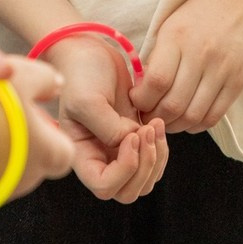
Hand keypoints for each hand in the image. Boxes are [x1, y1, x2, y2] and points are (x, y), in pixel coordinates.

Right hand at [0, 49, 73, 222]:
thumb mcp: (24, 76)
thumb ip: (45, 79)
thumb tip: (55, 83)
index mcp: (50, 156)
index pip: (63, 150)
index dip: (50, 131)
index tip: (32, 113)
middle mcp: (26, 182)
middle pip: (32, 160)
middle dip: (19, 139)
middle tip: (0, 112)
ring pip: (2, 170)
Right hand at [46, 36, 167, 201]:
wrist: (89, 52)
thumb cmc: (81, 74)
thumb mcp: (87, 100)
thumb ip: (108, 128)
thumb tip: (132, 142)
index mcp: (82, 155)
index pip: (104, 186)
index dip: (124, 169)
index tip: (131, 135)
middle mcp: (100, 159)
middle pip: (127, 191)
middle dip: (144, 166)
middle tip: (147, 130)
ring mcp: (118, 150)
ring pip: (145, 180)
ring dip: (156, 157)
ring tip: (156, 124)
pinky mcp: (134, 137)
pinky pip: (154, 159)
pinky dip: (161, 146)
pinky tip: (159, 121)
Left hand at [130, 0, 242, 133]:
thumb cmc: (207, 10)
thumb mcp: (175, 22)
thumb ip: (160, 54)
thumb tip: (143, 88)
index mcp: (178, 36)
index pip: (156, 81)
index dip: (142, 100)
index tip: (137, 100)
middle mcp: (200, 54)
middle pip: (172, 105)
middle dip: (155, 118)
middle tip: (150, 116)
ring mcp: (222, 70)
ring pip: (192, 116)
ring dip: (175, 126)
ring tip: (168, 121)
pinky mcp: (238, 82)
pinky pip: (214, 115)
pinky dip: (197, 125)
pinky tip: (189, 120)